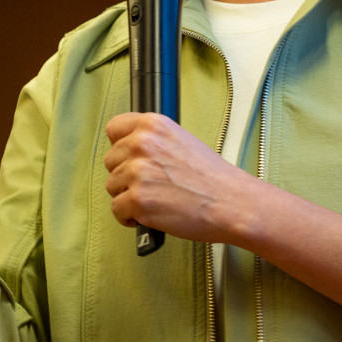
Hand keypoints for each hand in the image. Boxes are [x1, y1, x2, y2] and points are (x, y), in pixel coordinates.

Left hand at [103, 112, 255, 243]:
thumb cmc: (212, 178)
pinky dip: (130, 217)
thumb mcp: (181, 140)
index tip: (128, 157)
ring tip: (154, 199)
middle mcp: (141, 143)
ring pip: (112, 186)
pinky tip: (149, 215)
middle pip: (111, 160)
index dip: (120, 146)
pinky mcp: (137, 200)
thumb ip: (153, 140)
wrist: (230, 203)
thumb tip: (131, 149)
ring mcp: (137, 172)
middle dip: (126, 175)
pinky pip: (117, 210)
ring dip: (128, 196)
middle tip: (150, 184)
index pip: (114, 128)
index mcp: (153, 125)